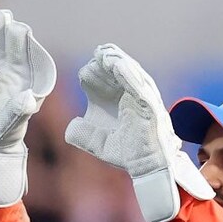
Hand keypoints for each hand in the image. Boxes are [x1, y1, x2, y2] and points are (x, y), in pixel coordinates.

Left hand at [64, 44, 212, 221]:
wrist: (147, 169)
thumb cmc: (129, 154)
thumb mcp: (99, 144)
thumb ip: (83, 134)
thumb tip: (71, 126)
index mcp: (118, 103)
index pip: (104, 82)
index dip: (92, 76)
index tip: (82, 75)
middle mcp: (130, 97)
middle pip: (116, 73)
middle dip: (104, 63)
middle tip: (95, 55)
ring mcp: (142, 99)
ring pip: (130, 74)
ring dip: (117, 61)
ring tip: (104, 52)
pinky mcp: (150, 105)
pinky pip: (139, 86)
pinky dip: (129, 74)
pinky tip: (118, 64)